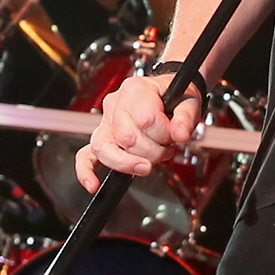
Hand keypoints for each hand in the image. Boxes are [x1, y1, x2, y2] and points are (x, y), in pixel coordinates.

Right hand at [77, 71, 201, 191]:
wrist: (165, 95)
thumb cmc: (174, 97)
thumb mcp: (189, 101)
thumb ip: (186, 117)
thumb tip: (180, 136)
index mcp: (136, 89)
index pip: (146, 119)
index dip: (164, 133)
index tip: (176, 135)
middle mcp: (115, 103)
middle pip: (127, 137)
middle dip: (152, 152)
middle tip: (166, 149)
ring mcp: (105, 122)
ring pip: (104, 148)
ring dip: (129, 163)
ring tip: (147, 165)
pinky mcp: (101, 138)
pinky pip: (85, 155)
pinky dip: (86, 170)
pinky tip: (93, 184)